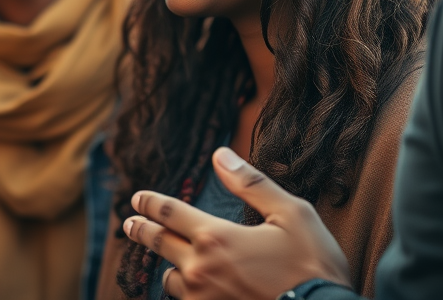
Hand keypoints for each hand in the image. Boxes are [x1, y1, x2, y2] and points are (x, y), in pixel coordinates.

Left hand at [123, 147, 350, 299]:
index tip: (137, 198)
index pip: (169, 213)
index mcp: (216, 237)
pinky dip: (185, 293)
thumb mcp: (291, 214)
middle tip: (129, 223)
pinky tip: (190, 289)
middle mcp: (201, 269)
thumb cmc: (313, 266)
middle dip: (142, 230)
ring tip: (167, 261)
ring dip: (168, 267)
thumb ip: (251, 184)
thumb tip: (221, 156)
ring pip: (171, 280)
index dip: (150, 203)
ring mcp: (204, 299)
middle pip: (159, 244)